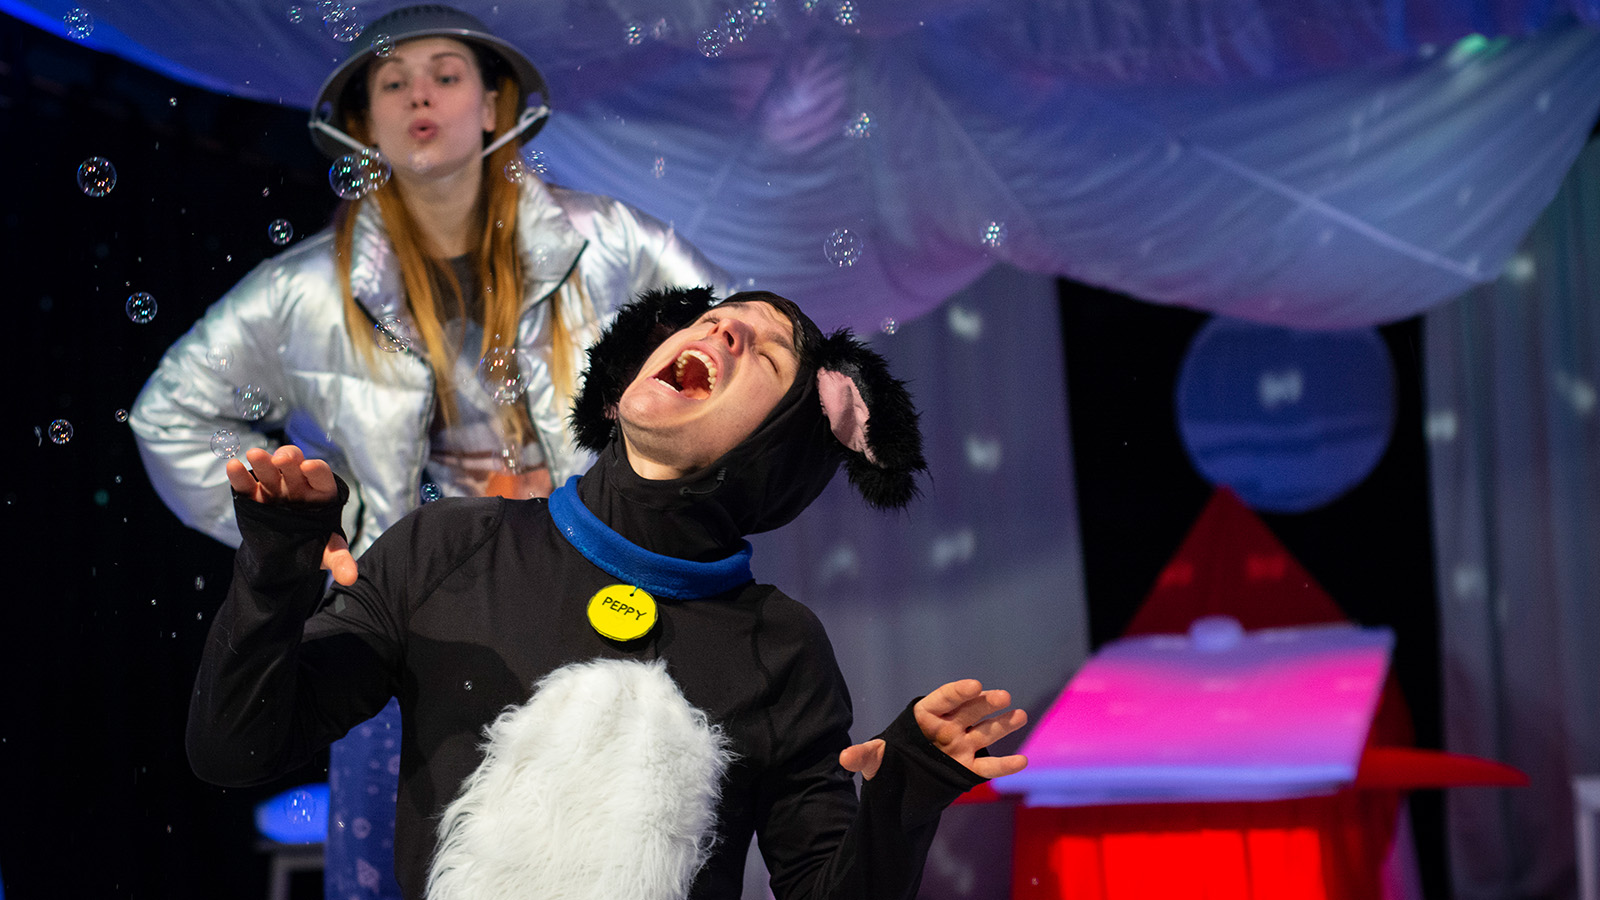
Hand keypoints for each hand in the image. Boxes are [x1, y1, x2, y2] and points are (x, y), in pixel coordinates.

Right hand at [226, 445, 357, 585]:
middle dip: (289, 460)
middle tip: (281, 459)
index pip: (321, 477)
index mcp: (321, 494)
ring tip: (254, 455)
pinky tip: (233, 466)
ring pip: (270, 471)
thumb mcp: (328, 552)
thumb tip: (350, 578)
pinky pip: (247, 484)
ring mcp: (276, 489)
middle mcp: (298, 486)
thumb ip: (339, 559)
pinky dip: (240, 476)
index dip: (316, 471)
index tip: (309, 467)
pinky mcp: (255, 496)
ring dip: (263, 463)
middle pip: (295, 467)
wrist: (287, 552)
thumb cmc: (314, 544)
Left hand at [840, 679, 1027, 780]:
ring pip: (985, 732)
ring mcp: (960, 746)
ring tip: (1019, 714)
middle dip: (986, 703)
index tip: (974, 685)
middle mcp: (947, 727)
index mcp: (925, 717)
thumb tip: (845, 756)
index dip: (959, 692)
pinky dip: (1005, 765)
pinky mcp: (967, 768)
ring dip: (1002, 724)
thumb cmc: (886, 763)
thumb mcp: (873, 760)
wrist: (898, 787)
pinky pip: (988, 766)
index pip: (944, 699)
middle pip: (970, 710)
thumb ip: (863, 756)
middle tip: (1002, 696)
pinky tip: (1021, 760)